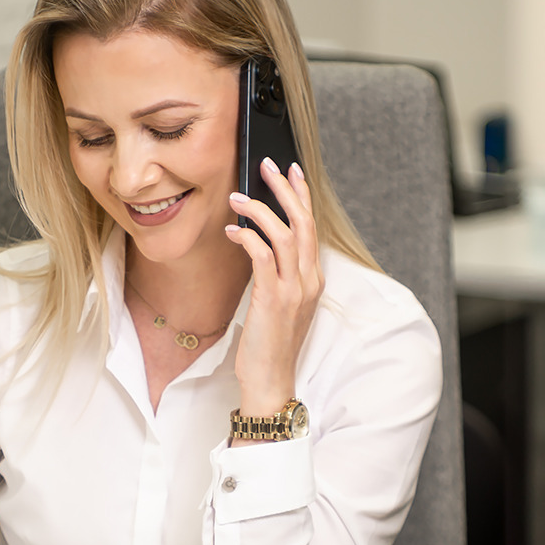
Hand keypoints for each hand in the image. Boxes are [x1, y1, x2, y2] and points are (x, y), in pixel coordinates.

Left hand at [225, 159, 323, 419]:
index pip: (311, 227)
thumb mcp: (280, 305)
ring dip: (259, 210)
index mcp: (313, 280)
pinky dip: (247, 238)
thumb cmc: (270, 345)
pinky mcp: (273, 298)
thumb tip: (257, 243)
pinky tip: (231, 231)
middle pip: (302, 222)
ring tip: (237, 196)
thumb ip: (277, 275)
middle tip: (267, 165)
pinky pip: (263, 256)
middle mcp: (309, 280)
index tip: (291, 172)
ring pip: (284, 234)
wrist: (270, 379)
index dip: (302, 196)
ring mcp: (294, 289)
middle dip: (285, 189)